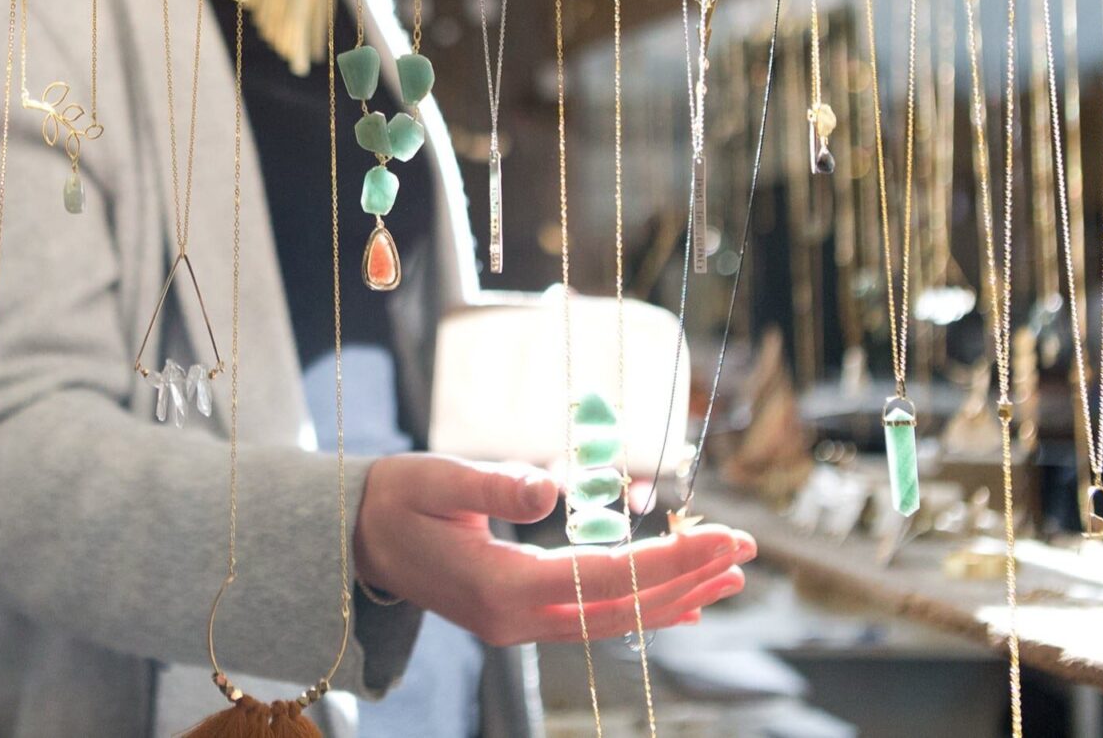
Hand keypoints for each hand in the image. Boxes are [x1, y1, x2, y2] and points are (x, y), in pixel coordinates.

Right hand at [352, 453, 754, 646]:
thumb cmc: (395, 500)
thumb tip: (551, 488)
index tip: (719, 538)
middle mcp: (518, 618)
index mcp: (501, 587)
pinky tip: (682, 604)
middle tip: (745, 549)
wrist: (357, 538)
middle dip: (687, 577)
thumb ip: (493, 487)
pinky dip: (643, 608)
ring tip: (729, 576)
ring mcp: (520, 623)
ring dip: (674, 596)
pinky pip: (595, 618)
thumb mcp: (435, 479)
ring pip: (614, 618)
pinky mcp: (521, 616)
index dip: (666, 562)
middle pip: (620, 606)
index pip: (603, 579)